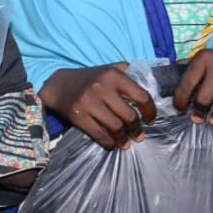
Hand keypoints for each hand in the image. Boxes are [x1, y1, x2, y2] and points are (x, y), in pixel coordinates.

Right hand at [39, 64, 155, 149]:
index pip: (142, 96)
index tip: (150, 119)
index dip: (150, 111)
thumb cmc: (90, 78)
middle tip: (139, 134)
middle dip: (137, 128)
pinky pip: (99, 134)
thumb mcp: (109, 69)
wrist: (58, 85)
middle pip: (129, 116)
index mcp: (113, 75)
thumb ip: (130, 73)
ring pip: (116, 127)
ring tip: (126, 141)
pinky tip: (113, 143)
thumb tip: (153, 85)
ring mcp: (88, 102)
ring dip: (124, 138)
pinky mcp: (78, 116)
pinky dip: (109, 142)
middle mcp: (101, 87)